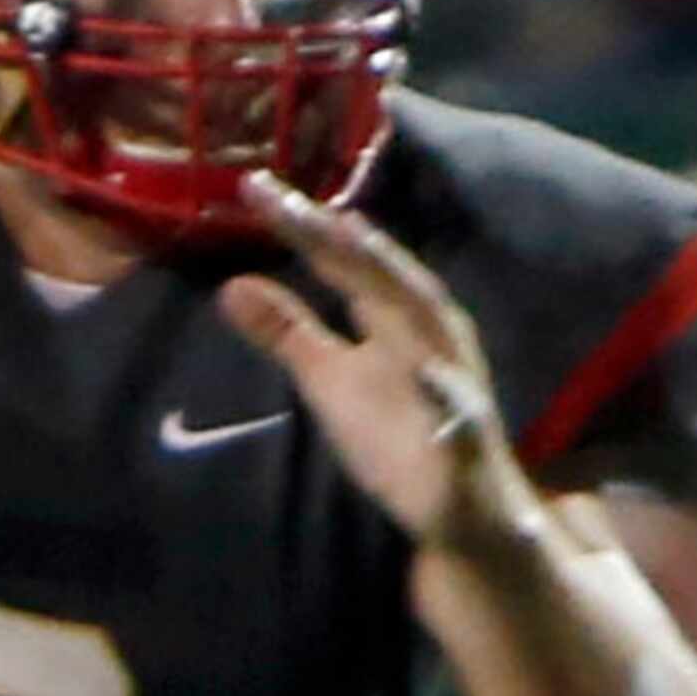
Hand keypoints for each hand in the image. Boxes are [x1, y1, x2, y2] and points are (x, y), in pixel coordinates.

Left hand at [218, 170, 542, 551]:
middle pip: (378, 274)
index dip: (300, 224)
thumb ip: (287, 331)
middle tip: (285, 196)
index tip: (253, 186)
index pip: (342, 261)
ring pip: (424, 318)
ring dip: (392, 275)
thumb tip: (231, 285)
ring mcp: (452, 379)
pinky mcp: (465, 436)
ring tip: (351, 234)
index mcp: (397, 313)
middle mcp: (429, 332)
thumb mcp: (328, 378)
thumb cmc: (396, 429)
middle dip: (335, 234)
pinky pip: (456, 413)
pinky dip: (443, 392)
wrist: (462, 509)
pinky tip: (423, 374)